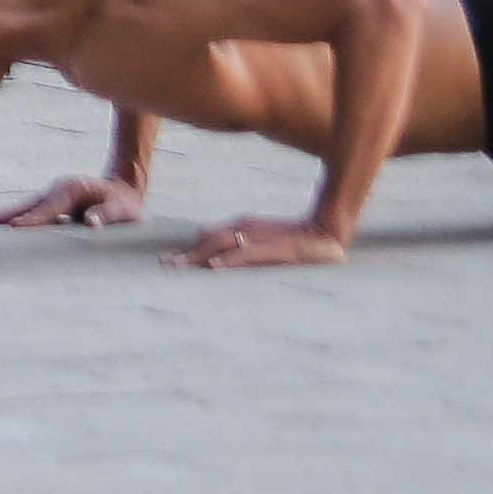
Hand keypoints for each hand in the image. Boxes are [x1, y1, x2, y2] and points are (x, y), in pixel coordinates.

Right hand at [0, 172, 144, 230]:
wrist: (124, 190)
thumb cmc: (125, 204)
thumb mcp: (124, 210)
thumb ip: (108, 214)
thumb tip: (91, 223)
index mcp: (71, 189)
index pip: (48, 208)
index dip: (33, 219)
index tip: (15, 228)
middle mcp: (56, 190)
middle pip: (24, 205)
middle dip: (2, 215)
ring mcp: (51, 197)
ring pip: (22, 208)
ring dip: (1, 217)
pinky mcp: (51, 205)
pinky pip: (29, 213)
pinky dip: (12, 218)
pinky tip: (0, 228)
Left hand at [176, 215, 348, 269]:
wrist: (328, 232)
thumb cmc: (294, 237)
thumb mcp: (262, 239)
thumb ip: (238, 244)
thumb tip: (210, 248)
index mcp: (242, 226)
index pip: (208, 237)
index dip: (187, 247)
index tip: (166, 259)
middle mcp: (247, 229)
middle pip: (210, 240)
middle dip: (187, 253)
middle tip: (164, 264)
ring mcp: (261, 237)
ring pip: (224, 245)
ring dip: (201, 256)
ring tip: (180, 266)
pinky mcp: (278, 248)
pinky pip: (251, 254)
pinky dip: (232, 260)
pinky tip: (217, 267)